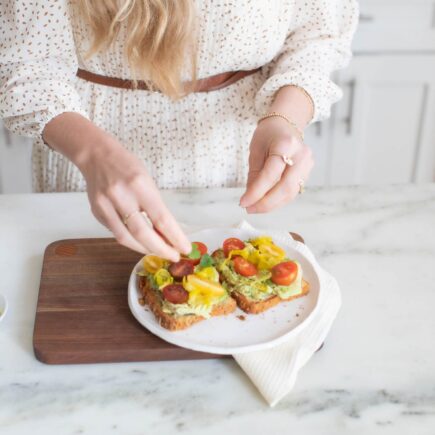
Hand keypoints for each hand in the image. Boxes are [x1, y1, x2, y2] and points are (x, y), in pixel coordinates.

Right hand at [79, 138, 190, 260]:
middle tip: (174, 256)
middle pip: (143, 233)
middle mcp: (121, 196)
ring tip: (159, 252)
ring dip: (145, 249)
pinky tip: (141, 243)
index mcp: (139, 185)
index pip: (161, 218)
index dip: (175, 237)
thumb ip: (155, 206)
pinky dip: (131, 241)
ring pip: (126, 238)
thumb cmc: (127, 166)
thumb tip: (168, 233)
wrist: (96, 155)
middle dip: (161, 249)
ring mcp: (105, 205)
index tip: (185, 248)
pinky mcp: (96, 212)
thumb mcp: (147, 181)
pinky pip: (116, 233)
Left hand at [239, 116, 313, 212]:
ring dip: (271, 204)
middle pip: (285, 187)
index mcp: (286, 144)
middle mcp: (301, 155)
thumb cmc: (268, 135)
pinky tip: (266, 203)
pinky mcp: (307, 174)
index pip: (271, 174)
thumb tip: (250, 198)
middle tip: (249, 209)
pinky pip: (292, 192)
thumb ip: (254, 175)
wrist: (285, 126)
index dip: (257, 192)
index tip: (243, 202)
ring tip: (254, 207)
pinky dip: (278, 201)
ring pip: (290, 193)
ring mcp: (308, 165)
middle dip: (265, 203)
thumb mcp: (256, 150)